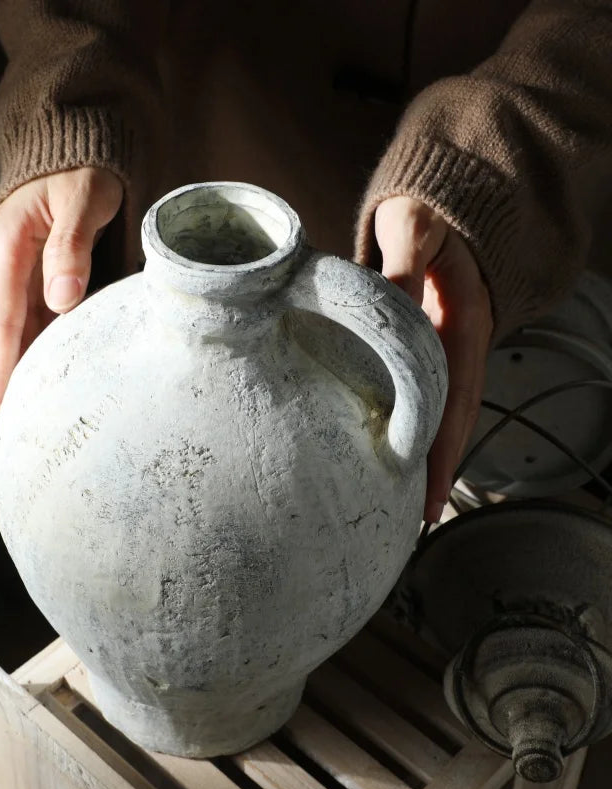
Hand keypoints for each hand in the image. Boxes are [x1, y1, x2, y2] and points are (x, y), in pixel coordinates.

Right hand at [0, 167, 122, 430]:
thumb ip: (72, 246)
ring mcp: (13, 267)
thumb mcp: (84, 198)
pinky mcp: (30, 271)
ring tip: (18, 407)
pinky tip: (39, 370)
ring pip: (10, 327)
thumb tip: (63, 300)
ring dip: (13, 365)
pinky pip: (27, 317)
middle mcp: (2, 260)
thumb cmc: (84, 168)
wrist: (75, 146)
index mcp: (7, 244)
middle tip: (0, 424)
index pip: (2, 318)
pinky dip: (30, 345)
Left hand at [374, 196, 492, 522]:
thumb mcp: (415, 229)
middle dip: (440, 467)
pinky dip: (420, 425)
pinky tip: (402, 448)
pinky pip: (430, 393)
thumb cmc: (424, 217)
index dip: (444, 446)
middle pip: (455, 416)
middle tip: (421, 516)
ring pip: (445, 410)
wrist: (439, 208)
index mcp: (462, 323)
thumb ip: (404, 262)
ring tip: (413, 499)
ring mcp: (449, 347)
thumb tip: (389, 302)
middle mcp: (461, 343)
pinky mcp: (431, 345)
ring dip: (432, 454)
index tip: (431, 490)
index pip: (455, 397)